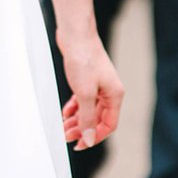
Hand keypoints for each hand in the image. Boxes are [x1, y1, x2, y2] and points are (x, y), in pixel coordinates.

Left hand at [57, 26, 123, 149]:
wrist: (75, 34)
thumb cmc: (83, 59)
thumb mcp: (84, 93)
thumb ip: (87, 118)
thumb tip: (90, 139)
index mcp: (115, 95)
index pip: (109, 124)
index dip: (95, 136)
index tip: (80, 144)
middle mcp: (109, 91)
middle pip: (97, 118)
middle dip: (82, 129)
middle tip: (66, 136)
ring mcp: (98, 85)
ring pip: (89, 110)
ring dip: (76, 120)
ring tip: (63, 127)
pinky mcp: (87, 79)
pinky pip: (83, 100)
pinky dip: (74, 108)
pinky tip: (65, 113)